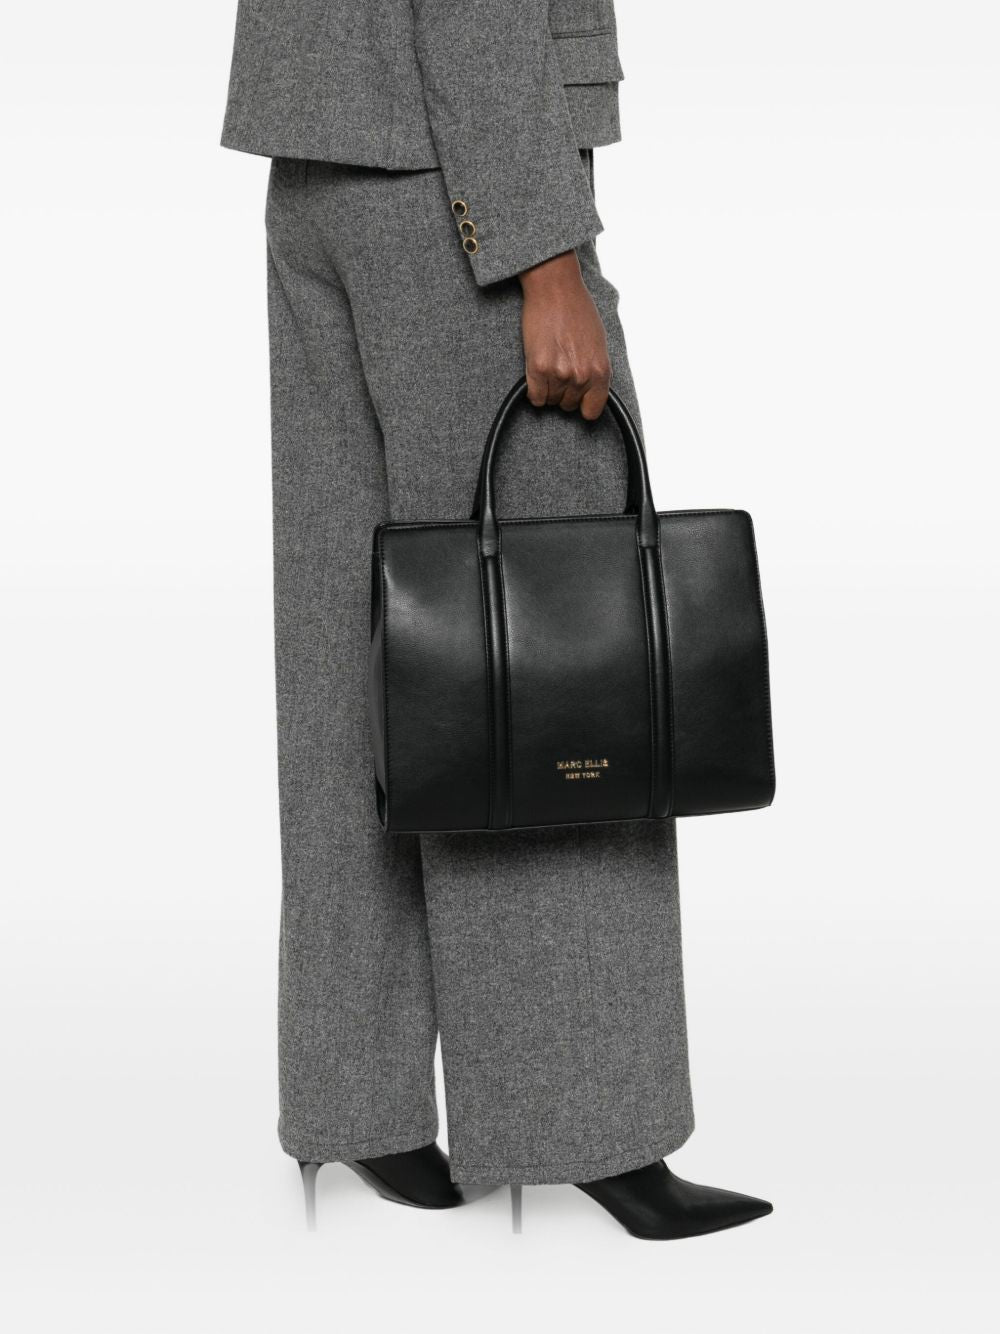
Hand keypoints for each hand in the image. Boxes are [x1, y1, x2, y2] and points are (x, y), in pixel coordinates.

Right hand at [518, 250, 610, 420]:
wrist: (555, 288)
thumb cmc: (577, 309)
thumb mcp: (598, 343)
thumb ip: (595, 369)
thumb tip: (590, 389)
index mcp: (600, 371)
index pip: (593, 410)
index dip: (583, 405)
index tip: (578, 399)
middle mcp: (581, 376)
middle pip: (569, 405)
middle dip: (564, 392)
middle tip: (559, 369)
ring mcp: (559, 374)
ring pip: (551, 401)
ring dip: (548, 388)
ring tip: (549, 364)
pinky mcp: (538, 368)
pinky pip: (535, 397)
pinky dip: (534, 389)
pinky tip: (536, 372)